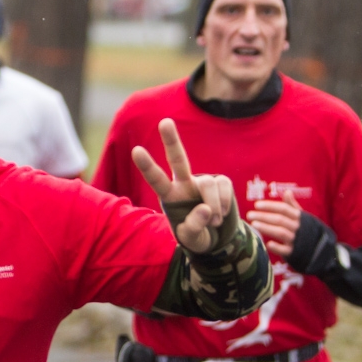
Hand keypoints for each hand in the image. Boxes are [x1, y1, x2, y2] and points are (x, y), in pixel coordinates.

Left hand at [131, 119, 235, 253]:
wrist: (217, 237)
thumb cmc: (197, 236)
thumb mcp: (191, 239)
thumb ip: (194, 227)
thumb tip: (205, 209)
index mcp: (170, 196)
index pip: (157, 180)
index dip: (147, 166)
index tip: (136, 150)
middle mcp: (184, 184)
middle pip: (178, 160)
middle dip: (172, 140)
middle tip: (164, 122)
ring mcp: (203, 181)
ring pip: (208, 183)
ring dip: (214, 206)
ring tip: (213, 222)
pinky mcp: (222, 182)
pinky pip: (224, 188)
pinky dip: (225, 205)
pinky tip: (222, 215)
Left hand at [246, 190, 301, 258]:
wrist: (320, 249)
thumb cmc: (306, 230)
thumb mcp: (302, 216)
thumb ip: (292, 206)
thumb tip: (287, 192)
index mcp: (299, 217)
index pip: (284, 209)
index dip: (270, 206)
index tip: (256, 205)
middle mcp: (298, 227)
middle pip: (280, 219)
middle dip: (264, 216)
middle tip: (249, 215)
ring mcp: (296, 240)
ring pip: (281, 232)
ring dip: (267, 228)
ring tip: (253, 224)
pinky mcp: (294, 252)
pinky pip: (285, 250)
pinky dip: (277, 248)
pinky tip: (268, 244)